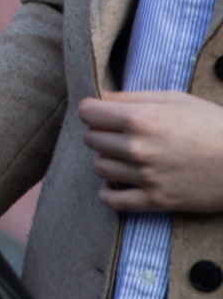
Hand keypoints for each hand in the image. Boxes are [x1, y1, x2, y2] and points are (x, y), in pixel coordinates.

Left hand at [79, 91, 222, 211]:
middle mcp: (137, 148)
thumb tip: (102, 97)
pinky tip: (117, 184)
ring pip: (99, 167)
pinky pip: (113, 200)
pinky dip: (108, 193)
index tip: (101, 113)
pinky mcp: (156, 200)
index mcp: (140, 119)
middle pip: (91, 139)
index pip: (88, 112)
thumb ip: (135, 98)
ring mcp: (145, 176)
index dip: (92, 110)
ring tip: (125, 157)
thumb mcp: (176, 99)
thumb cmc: (214, 125)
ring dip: (107, 160)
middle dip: (101, 134)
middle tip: (118, 134)